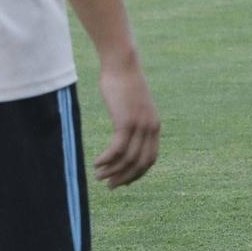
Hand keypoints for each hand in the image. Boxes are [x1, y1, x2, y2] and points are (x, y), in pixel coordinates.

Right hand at [93, 60, 159, 187]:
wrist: (122, 64)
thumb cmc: (123, 83)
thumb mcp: (131, 106)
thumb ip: (131, 121)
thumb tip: (123, 134)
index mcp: (154, 126)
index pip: (150, 159)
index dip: (137, 174)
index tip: (123, 182)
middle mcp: (151, 128)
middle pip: (140, 164)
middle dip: (125, 178)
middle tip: (110, 186)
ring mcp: (140, 125)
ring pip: (127, 159)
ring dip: (112, 171)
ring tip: (98, 176)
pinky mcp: (126, 122)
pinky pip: (117, 149)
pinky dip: (107, 160)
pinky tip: (97, 163)